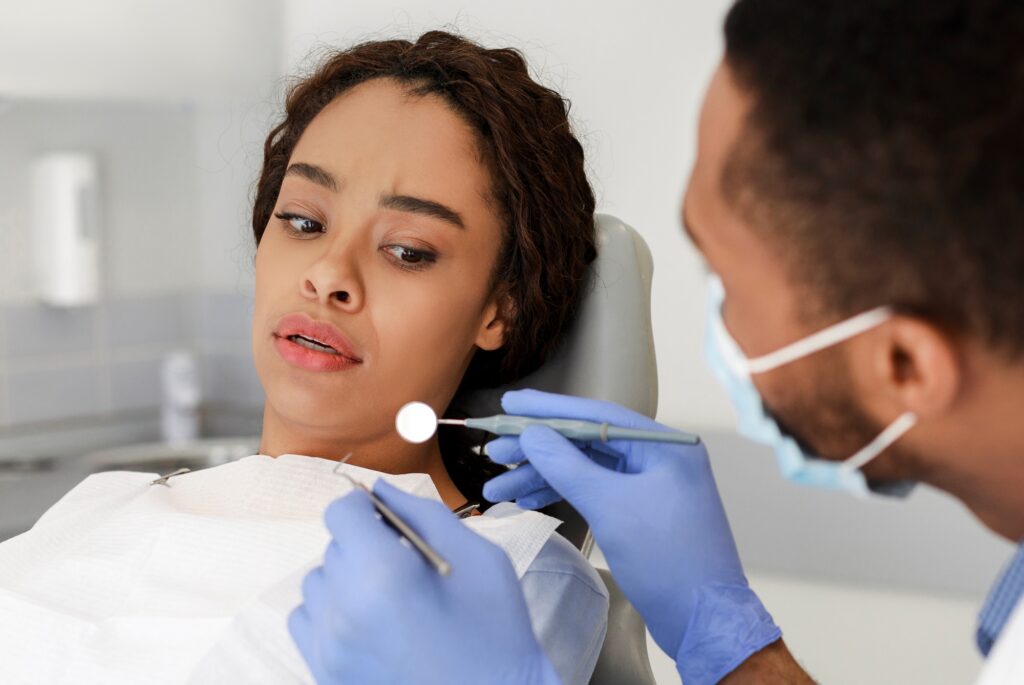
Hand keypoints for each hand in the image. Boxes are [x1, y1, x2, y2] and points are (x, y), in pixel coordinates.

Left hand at [288, 481, 560, 684]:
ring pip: (317, 584)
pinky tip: (367, 623)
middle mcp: (344, 610)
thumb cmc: (496, 632)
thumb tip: (380, 489)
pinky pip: (305, 622)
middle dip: (365, 546)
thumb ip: (422, 514)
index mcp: (383, 573)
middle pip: (333, 548)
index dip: (364, 508)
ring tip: (389, 600)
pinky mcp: (325, 675)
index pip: (341, 513)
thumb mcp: (478, 557)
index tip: (387, 519)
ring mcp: (329, 649)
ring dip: (346, 580)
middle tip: (406, 569)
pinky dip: (329, 614)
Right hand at [484, 390, 780, 683]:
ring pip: (586, 469)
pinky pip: (594, 490)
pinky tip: (528, 500)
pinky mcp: (641, 511)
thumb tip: (532, 434)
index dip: (548, 409)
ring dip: (542, 476)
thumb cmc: (667, 559)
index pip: (596, 415)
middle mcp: (659, 457)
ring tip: (498, 487)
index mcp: (664, 445)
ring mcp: (650, 485)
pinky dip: (562, 494)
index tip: (510, 401)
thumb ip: (568, 466)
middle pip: (586, 442)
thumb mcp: (611, 507)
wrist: (704, 621)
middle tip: (495, 451)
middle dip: (538, 448)